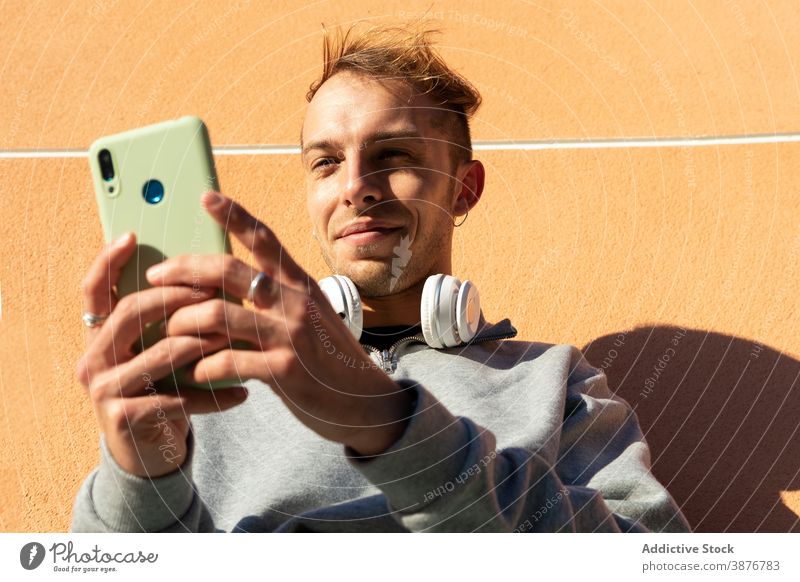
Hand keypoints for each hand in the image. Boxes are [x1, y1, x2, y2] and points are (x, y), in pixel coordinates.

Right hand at [76, 232, 248, 476]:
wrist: (150, 447)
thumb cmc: (162, 386)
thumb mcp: (157, 349)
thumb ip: (165, 319)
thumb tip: (204, 273)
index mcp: (100, 335)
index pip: (94, 290)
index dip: (108, 261)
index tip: (132, 235)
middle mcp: (94, 358)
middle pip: (130, 313)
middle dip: (177, 298)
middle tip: (213, 292)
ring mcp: (104, 389)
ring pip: (159, 354)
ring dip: (202, 343)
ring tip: (234, 337)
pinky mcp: (123, 417)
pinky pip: (176, 398)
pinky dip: (213, 395)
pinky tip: (243, 392)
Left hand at [145, 192, 413, 455]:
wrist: (364, 399)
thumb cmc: (330, 357)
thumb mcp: (310, 315)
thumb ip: (277, 298)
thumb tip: (231, 286)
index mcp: (300, 283)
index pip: (264, 239)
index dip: (234, 214)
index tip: (206, 197)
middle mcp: (295, 301)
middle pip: (227, 270)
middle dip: (183, 270)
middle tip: (156, 277)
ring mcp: (290, 334)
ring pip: (216, 313)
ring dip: (182, 322)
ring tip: (169, 332)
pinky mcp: (284, 369)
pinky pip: (226, 360)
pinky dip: (202, 366)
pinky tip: (196, 372)